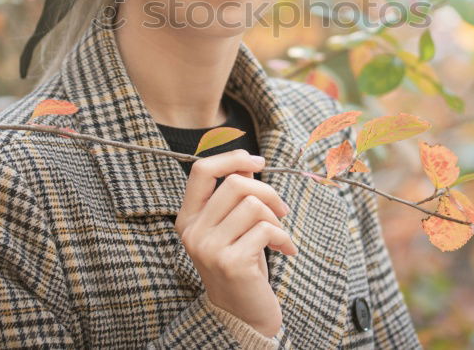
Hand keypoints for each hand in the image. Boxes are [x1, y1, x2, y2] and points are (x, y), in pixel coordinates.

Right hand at [173, 150, 296, 337]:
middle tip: (281, 209)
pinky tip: (285, 249)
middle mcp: (193, 232)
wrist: (242, 314)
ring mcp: (209, 248)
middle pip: (235, 184)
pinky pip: (265, 229)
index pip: (201, 171)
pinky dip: (282, 237)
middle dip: (267, 191)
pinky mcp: (231, 263)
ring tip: (279, 234)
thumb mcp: (234, 227)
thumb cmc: (240, 264)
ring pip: (253, 205)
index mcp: (188, 219)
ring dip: (276, 217)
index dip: (231, 158)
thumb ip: (235, 195)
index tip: (258, 161)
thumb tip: (247, 162)